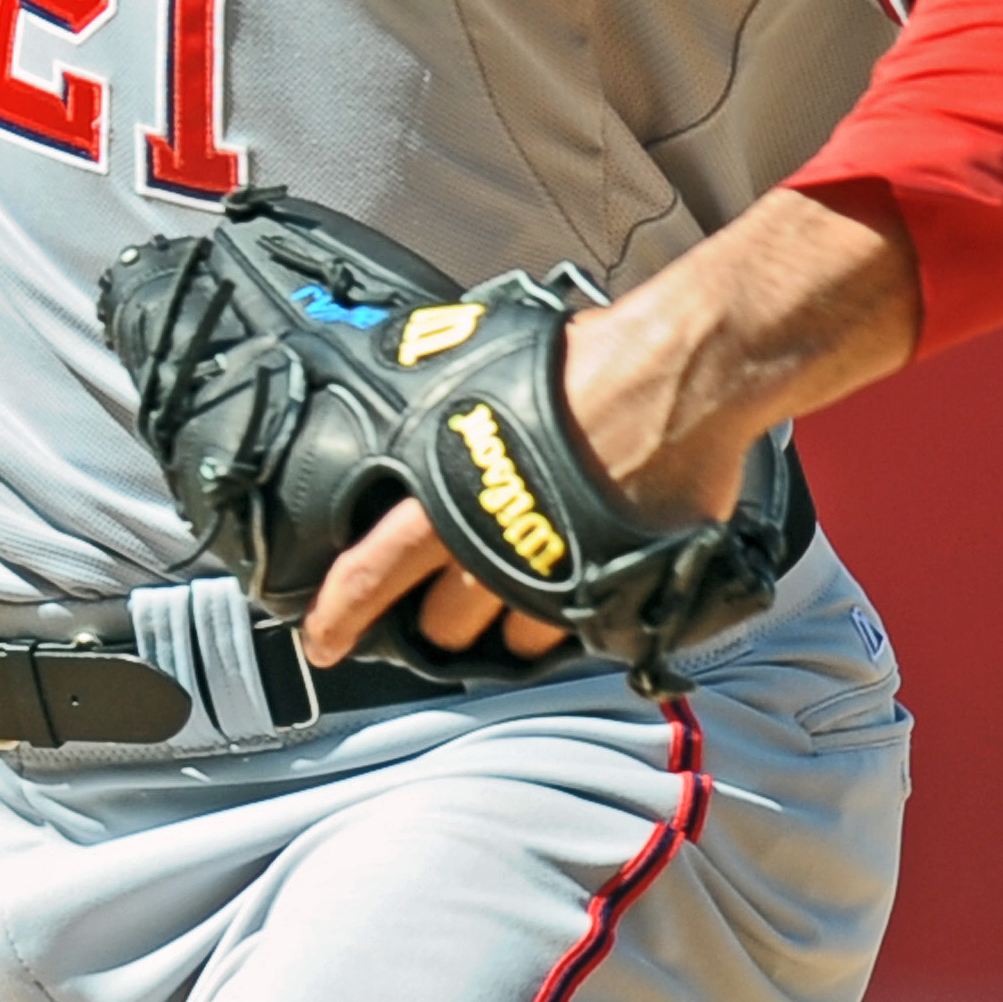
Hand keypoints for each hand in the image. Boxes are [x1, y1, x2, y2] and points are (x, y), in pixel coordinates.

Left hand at [300, 186, 917, 669]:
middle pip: (440, 626)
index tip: (322, 641)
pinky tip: (570, 595)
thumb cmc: (590, 359)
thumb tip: (405, 391)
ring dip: (502, 627)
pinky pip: (572, 638)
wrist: (681, 371)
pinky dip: (564, 624)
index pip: (371, 573)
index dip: (339, 616)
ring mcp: (554, 579)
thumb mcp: (487, 366)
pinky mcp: (610, 596)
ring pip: (506, 642)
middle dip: (435, 624)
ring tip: (512, 597)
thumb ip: (443, 402)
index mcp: (447, 490)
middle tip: (441, 609)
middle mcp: (493, 548)